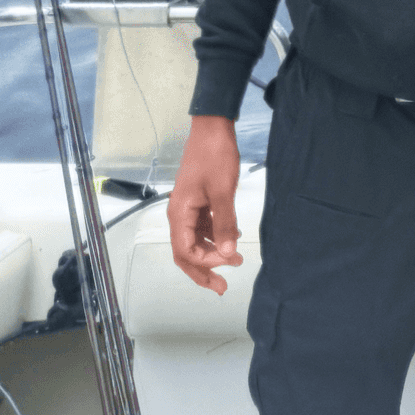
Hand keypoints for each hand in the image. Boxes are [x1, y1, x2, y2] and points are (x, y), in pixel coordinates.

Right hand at [167, 117, 242, 294]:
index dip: (205, 262)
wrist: (213, 127)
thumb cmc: (215, 156)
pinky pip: (204, 226)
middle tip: (222, 288)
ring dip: (213, 253)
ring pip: (196, 240)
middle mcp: (179, 214)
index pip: (185, 251)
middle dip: (203, 270)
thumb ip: (224, 224)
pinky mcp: (198, 200)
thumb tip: (228, 254)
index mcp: (179, 214)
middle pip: (186, 252)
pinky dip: (217, 235)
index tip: (229, 261)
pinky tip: (234, 236)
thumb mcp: (223, 191)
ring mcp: (188, 207)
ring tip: (235, 262)